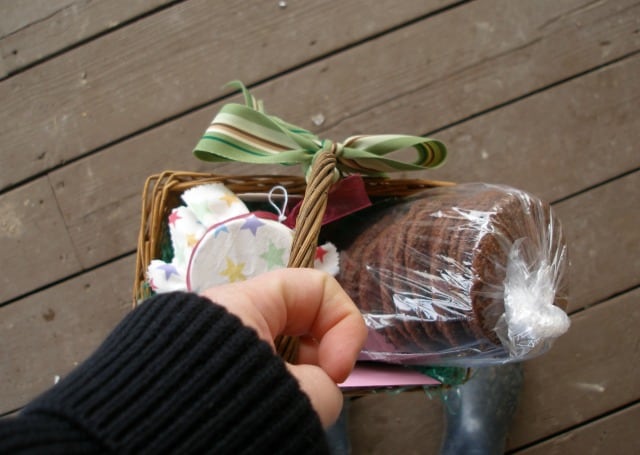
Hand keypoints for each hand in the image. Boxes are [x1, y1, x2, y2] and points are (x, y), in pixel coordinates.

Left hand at [201, 268, 366, 426]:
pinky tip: (260, 417)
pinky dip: (266, 394)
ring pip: (276, 352)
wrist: (133, 452)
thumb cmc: (214, 415)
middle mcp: (225, 317)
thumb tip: (317, 391)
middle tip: (316, 397)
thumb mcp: (291, 401)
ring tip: (284, 414)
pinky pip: (249, 374)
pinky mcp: (198, 373)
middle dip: (319, 358)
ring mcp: (210, 346)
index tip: (336, 374)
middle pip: (298, 319)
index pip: (316, 288)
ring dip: (294, 383)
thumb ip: (324, 388)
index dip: (343, 325)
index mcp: (243, 305)